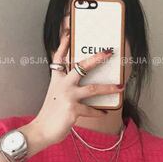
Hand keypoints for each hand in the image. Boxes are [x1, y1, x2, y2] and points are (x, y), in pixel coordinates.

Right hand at [31, 24, 123, 146]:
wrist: (41, 130)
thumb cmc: (50, 114)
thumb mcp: (55, 95)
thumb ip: (65, 87)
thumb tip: (83, 83)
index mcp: (57, 79)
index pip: (59, 57)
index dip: (65, 44)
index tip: (69, 31)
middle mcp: (62, 85)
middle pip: (81, 66)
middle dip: (97, 58)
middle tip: (109, 52)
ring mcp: (68, 96)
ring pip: (93, 88)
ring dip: (109, 87)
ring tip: (121, 86)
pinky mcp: (73, 110)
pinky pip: (91, 110)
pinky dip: (99, 111)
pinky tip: (105, 112)